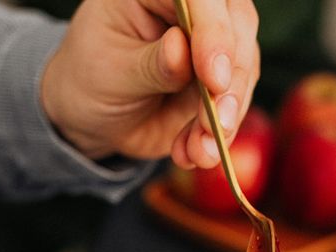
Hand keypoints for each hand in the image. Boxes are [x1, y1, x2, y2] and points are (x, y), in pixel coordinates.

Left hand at [41, 0, 259, 168]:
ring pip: (244, 69)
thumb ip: (149, 63)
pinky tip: (192, 153)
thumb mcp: (110, 72)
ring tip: (200, 151)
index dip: (214, 32)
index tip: (213, 79)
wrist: (93, 116)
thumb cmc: (91, 79)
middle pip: (237, 25)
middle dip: (232, 79)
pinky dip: (219, 135)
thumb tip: (182, 50)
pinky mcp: (222, 79)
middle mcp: (192, 8)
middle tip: (218, 121)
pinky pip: (235, 104)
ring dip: (227, 116)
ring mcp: (211, 43)